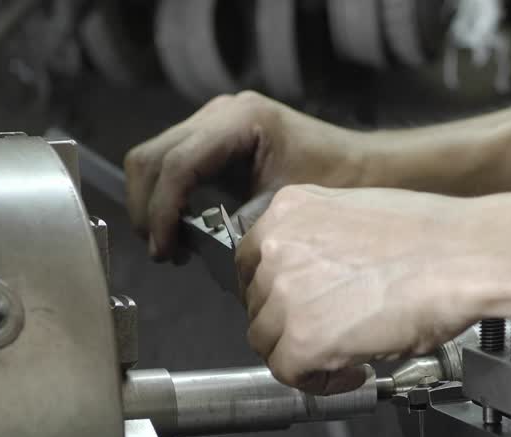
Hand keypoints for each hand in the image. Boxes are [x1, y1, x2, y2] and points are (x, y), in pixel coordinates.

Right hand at [124, 92, 372, 259]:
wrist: (363, 167)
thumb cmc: (337, 184)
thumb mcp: (286, 208)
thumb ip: (238, 225)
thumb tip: (195, 248)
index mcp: (241, 120)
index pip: (178, 165)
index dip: (162, 211)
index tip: (165, 250)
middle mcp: (220, 111)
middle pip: (151, 157)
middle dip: (147, 208)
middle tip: (163, 251)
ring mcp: (213, 120)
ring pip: (152, 159)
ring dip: (151, 204)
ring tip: (170, 245)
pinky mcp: (210, 136)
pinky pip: (169, 163)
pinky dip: (165, 197)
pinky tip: (179, 229)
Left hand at [237, 185, 494, 393]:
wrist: (466, 258)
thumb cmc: (433, 238)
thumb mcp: (357, 216)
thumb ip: (319, 241)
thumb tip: (315, 275)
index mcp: (288, 209)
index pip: (252, 263)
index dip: (277, 292)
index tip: (299, 306)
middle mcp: (277, 246)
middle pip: (257, 304)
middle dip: (290, 324)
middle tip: (329, 334)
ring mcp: (285, 292)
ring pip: (268, 342)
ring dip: (301, 354)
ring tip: (346, 353)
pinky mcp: (303, 338)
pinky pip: (288, 373)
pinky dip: (318, 382)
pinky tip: (352, 371)